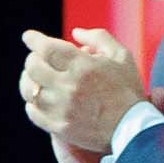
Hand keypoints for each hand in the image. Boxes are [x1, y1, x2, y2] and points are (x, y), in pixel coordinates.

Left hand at [21, 25, 147, 149]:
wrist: (134, 129)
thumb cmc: (128, 90)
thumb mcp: (121, 57)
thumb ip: (98, 38)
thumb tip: (74, 33)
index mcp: (83, 67)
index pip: (46, 48)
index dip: (33, 39)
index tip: (29, 37)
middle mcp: (69, 87)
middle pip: (33, 67)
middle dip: (33, 59)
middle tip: (38, 59)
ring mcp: (62, 109)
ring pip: (29, 90)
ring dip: (29, 80)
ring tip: (36, 79)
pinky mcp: (60, 127)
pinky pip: (33, 112)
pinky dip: (33, 103)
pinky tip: (41, 99)